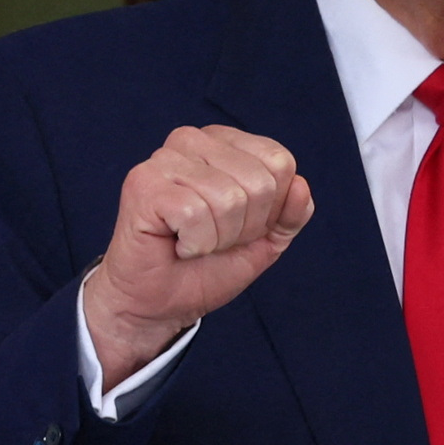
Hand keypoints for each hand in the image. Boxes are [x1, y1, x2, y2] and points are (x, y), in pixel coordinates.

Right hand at [83, 125, 314, 390]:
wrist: (160, 303)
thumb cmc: (206, 265)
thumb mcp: (266, 240)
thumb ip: (291, 214)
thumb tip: (301, 185)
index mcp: (225, 143)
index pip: (279, 163)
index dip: (269, 210)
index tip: (239, 226)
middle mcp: (193, 140)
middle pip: (259, 182)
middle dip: (244, 227)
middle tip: (213, 238)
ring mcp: (164, 159)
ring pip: (229, 199)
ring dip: (218, 238)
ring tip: (193, 241)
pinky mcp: (143, 183)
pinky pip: (195, 213)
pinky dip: (195, 243)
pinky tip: (176, 244)